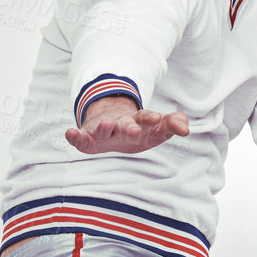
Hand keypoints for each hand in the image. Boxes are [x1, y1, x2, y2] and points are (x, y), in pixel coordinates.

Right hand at [65, 95, 189, 154]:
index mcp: (138, 121)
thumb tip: (186, 127)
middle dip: (129, 126)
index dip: (152, 119)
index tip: (159, 118)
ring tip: (106, 125)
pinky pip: (80, 138)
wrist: (111, 122)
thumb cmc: (138, 129)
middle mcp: (120, 124)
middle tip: (135, 128)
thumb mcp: (156, 130)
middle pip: (125, 124)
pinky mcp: (88, 138)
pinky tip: (69, 133)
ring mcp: (103, 129)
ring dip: (104, 127)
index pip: (146, 118)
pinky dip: (74, 136)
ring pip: (102, 129)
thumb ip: (172, 125)